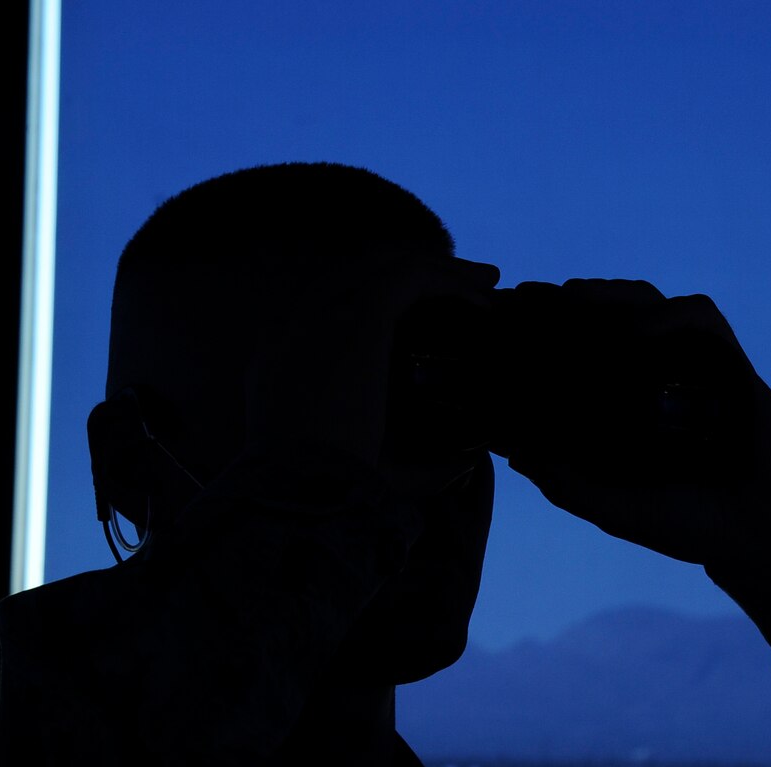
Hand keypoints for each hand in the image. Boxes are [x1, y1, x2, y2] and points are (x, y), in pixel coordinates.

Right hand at [237, 250, 501, 501]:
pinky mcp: (361, 315)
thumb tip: (462, 466)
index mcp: (282, 361)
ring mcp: (326, 313)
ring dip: (441, 268)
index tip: (431, 318)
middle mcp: (297, 325)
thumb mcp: (365, 474)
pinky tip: (483, 302)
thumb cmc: (333, 498)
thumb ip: (412, 467)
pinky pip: (411, 275)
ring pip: (388, 265)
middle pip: (360, 274)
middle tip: (470, 287)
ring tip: (488, 281)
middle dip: (416, 273)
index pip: (331, 307)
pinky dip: (450, 281)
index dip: (384, 304)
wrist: (304, 492)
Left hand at [506, 279, 770, 568]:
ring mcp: (686, 364)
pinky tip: (641, 333)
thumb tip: (514, 452)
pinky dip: (667, 315)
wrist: (763, 531)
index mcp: (616, 407)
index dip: (532, 338)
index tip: (495, 330)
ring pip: (642, 303)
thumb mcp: (617, 509)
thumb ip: (570, 484)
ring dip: (606, 294)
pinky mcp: (726, 360)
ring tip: (572, 298)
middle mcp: (646, 377)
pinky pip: (697, 317)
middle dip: (559, 304)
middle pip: (599, 317)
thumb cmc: (690, 523)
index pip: (568, 356)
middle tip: (522, 300)